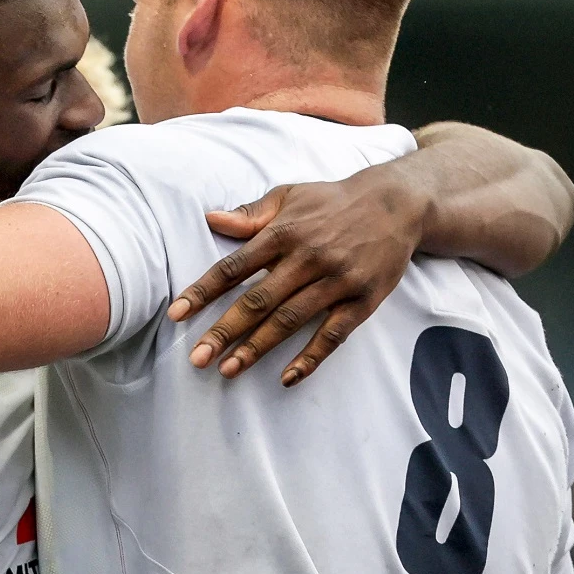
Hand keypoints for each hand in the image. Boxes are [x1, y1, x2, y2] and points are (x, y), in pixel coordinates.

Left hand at [169, 169, 421, 386]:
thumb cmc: (333, 201)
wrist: (397, 204)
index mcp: (283, 232)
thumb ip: (250, 212)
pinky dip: (310, 357)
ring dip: (258, 347)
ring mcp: (336, 281)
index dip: (203, 292)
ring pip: (290, 320)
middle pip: (258, 300)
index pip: (234, 267)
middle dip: (225, 330)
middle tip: (198, 358)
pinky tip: (287, 377)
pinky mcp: (362, 301)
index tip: (177, 314)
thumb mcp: (290, 195)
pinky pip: (333, 335)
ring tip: (229, 370)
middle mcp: (307, 258)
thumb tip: (211, 219)